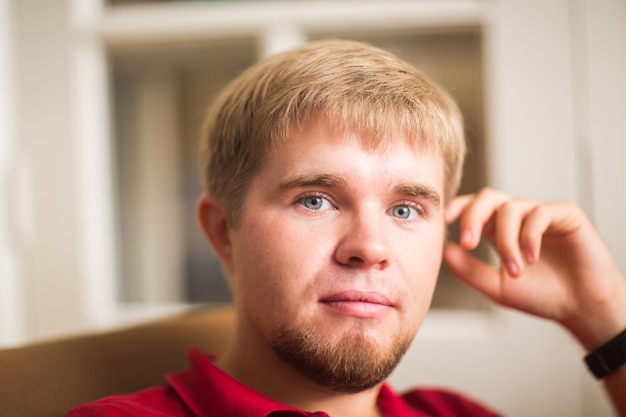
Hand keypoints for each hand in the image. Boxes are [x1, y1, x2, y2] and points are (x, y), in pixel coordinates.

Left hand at [443, 188, 625, 349]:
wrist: (581, 308)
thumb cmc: (541, 296)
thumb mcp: (497, 287)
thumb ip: (468, 270)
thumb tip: (442, 250)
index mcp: (499, 229)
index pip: (474, 207)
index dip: (458, 207)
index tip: (444, 221)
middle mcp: (518, 217)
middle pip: (488, 197)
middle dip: (473, 217)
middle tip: (469, 243)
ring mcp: (541, 213)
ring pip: (511, 209)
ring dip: (506, 241)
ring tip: (514, 269)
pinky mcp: (565, 214)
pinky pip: (539, 213)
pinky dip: (529, 236)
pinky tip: (531, 258)